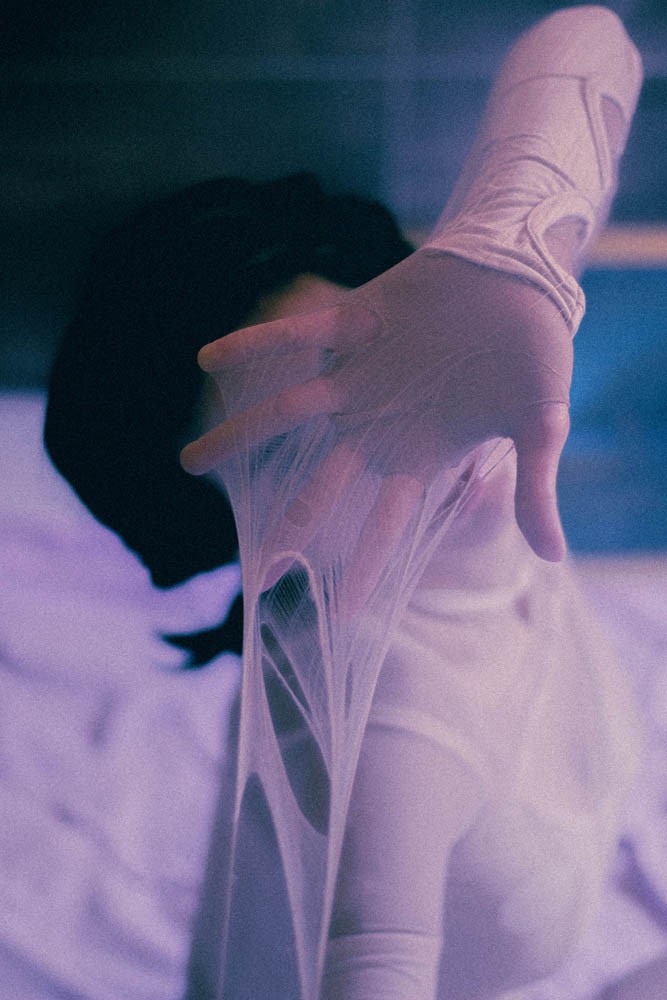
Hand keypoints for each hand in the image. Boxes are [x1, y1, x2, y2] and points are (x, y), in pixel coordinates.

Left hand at [181, 250, 572, 607]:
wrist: (518, 279)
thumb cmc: (532, 354)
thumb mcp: (541, 426)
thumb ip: (534, 487)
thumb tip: (555, 558)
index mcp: (418, 452)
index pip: (386, 523)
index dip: (365, 567)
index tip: (341, 615)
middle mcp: (377, 423)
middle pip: (322, 485)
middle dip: (290, 523)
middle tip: (257, 568)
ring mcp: (359, 377)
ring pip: (287, 416)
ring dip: (239, 436)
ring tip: (188, 463)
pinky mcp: (351, 326)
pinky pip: (293, 340)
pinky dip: (253, 346)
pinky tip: (207, 359)